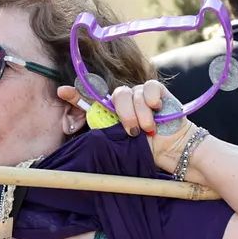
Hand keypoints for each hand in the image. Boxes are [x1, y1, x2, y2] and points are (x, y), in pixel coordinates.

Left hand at [54, 80, 194, 172]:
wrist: (175, 150)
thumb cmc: (149, 150)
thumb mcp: (122, 144)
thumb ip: (107, 132)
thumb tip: (87, 128)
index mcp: (113, 114)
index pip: (91, 101)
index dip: (76, 96)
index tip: (62, 92)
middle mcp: (125, 102)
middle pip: (115, 95)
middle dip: (123, 114)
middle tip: (133, 131)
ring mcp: (141, 94)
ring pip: (131, 93)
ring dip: (140, 113)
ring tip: (149, 129)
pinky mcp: (157, 91)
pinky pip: (149, 88)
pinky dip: (151, 99)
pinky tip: (157, 109)